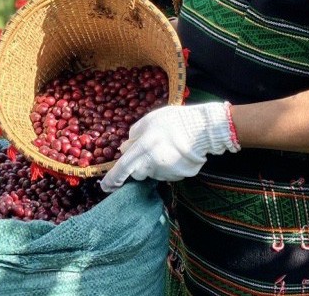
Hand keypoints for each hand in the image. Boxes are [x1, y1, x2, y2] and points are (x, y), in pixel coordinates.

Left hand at [100, 102, 238, 190]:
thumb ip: (133, 135)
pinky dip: (169, 166)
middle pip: (138, 173)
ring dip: (154, 164)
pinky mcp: (180, 176)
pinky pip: (168, 174)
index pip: (122, 169)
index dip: (112, 179)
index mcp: (142, 149)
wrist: (203, 129)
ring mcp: (167, 173)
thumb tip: (125, 148)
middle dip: (138, 165)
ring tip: (166, 147)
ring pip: (154, 173)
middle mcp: (153, 165)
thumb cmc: (173, 121)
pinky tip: (176, 153)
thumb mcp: (148, 121)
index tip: (105, 187)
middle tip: (148, 150)